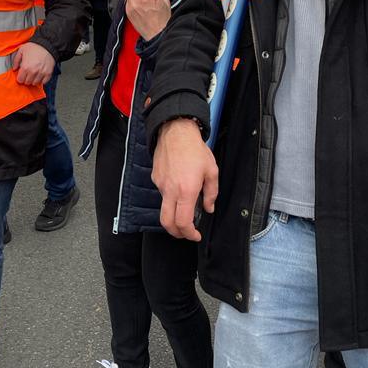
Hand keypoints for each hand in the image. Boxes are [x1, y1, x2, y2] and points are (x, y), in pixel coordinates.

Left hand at [12, 42, 54, 85]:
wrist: (47, 44)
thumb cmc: (34, 47)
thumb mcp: (21, 50)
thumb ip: (16, 60)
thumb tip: (14, 68)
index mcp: (26, 67)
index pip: (20, 80)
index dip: (19, 78)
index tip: (21, 75)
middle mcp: (33, 72)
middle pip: (27, 82)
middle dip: (26, 79)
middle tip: (27, 74)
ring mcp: (41, 73)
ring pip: (35, 83)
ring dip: (33, 80)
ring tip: (33, 74)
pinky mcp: (48, 73)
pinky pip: (44, 82)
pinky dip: (41, 80)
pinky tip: (39, 75)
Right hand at [152, 119, 217, 240]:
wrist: (176, 131)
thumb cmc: (195, 150)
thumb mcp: (211, 171)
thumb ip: (211, 193)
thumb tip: (209, 208)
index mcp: (186, 191)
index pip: (183, 222)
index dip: (189, 234)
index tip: (195, 235)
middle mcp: (170, 191)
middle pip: (166, 222)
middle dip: (176, 233)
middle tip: (186, 232)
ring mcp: (160, 185)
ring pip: (164, 207)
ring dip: (174, 212)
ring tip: (185, 202)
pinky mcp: (155, 178)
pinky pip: (162, 193)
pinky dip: (170, 196)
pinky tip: (178, 185)